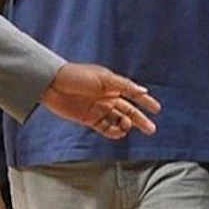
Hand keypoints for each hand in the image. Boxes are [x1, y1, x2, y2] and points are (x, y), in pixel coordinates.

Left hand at [41, 63, 161, 138]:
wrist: (51, 84)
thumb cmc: (76, 75)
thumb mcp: (103, 78)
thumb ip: (124, 86)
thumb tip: (143, 91)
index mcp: (113, 85)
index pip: (134, 94)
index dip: (146, 102)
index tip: (157, 109)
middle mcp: (107, 97)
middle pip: (129, 110)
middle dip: (140, 120)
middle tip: (151, 129)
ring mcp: (98, 109)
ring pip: (118, 120)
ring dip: (126, 125)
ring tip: (128, 127)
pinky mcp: (88, 119)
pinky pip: (105, 128)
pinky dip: (113, 132)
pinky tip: (119, 132)